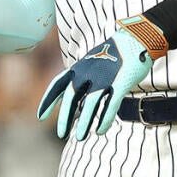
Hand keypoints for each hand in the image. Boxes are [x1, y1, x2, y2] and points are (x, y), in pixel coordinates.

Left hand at [37, 30, 153, 139]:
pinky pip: (110, 105)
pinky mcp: (120, 83)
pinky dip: (104, 119)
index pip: (57, 85)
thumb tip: (79, 102)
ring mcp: (104, 77)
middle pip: (71, 97)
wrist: (136, 38)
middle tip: (60, 134)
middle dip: (65, 117)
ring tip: (79, 138)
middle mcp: (88, 72)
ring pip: (90, 105)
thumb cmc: (113, 54)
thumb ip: (83, 80)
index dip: (47, 101)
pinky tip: (100, 131)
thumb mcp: (92, 63)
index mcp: (78, 67)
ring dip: (84, 123)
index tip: (40, 116)